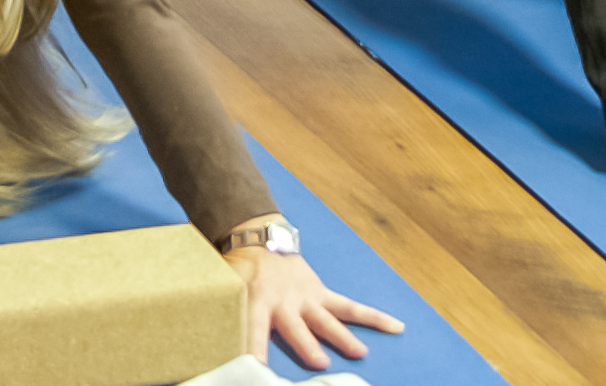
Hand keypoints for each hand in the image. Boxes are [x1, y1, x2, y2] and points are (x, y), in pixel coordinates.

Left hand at [227, 238, 399, 370]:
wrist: (258, 239)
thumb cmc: (240, 271)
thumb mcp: (225, 290)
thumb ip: (224, 315)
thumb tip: (210, 344)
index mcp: (256, 301)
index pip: (253, 328)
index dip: (254, 347)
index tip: (256, 366)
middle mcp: (285, 302)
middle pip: (297, 327)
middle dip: (308, 345)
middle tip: (319, 363)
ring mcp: (307, 298)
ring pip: (328, 319)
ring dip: (343, 337)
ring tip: (359, 353)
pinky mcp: (321, 293)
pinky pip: (350, 306)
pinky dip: (373, 317)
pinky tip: (395, 326)